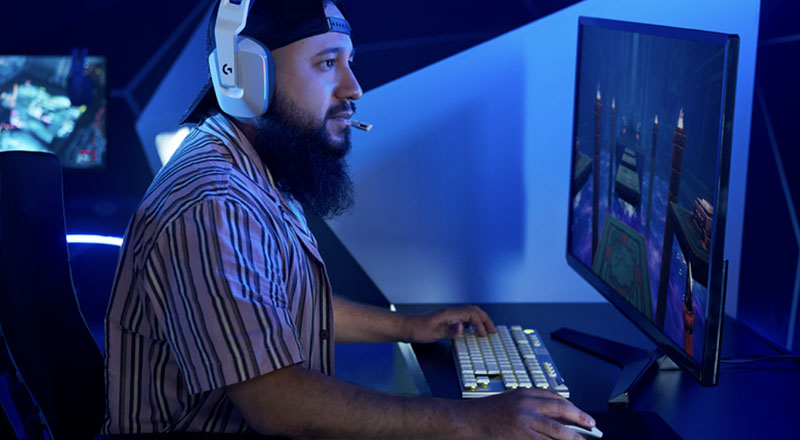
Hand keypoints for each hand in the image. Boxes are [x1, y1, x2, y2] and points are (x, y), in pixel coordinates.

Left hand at [404, 305, 496, 342]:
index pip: (471, 315)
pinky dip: (471, 322)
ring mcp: (448, 315)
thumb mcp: (433, 333)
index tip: (484, 335)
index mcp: (449, 314)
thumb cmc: (417, 330)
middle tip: (493, 330)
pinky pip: (463, 317)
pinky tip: (469, 330)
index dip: (480, 324)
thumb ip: (449, 330)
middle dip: (485, 319)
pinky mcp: (445, 319)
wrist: (405, 327)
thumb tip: (462, 327)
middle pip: (473, 311)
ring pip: (469, 313)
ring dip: (479, 320)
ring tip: (485, 330)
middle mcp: (450, 312)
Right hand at [465, 388, 594, 439]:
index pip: (554, 396)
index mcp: (524, 393)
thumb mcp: (509, 401)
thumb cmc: (484, 413)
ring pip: (557, 429)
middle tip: (591, 424)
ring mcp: (525, 419)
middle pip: (561, 409)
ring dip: (573, 437)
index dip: (570, 405)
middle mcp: (527, 403)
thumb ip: (528, 406)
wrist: (467, 419)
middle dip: (579, 417)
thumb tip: (551, 415)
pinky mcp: (521, 434)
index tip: (579, 413)